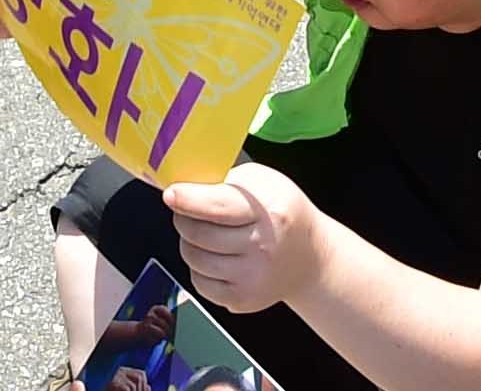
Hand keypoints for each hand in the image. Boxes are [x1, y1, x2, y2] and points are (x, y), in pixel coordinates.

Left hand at [162, 164, 323, 314]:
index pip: (216, 206)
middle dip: (183, 218)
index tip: (171, 194)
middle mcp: (261, 248)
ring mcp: (251, 278)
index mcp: (267, 212)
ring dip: (188, 242)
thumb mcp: (264, 182)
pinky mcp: (242, 300)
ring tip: (202, 232)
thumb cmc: (283, 212)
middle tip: (186, 209)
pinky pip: (199, 283)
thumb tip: (186, 185)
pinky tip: (212, 255)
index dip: (187, 199)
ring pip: (194, 258)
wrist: (310, 257)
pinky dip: (198, 267)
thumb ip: (227, 180)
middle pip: (198, 233)